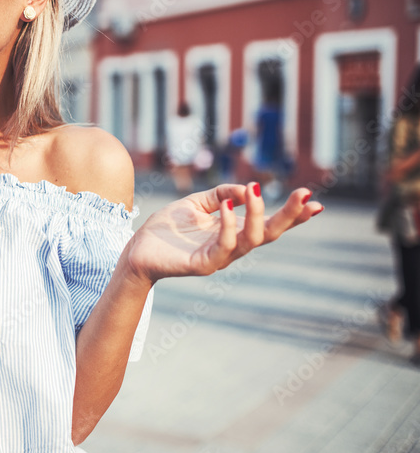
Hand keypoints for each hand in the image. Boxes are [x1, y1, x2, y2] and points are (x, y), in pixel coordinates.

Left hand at [123, 183, 322, 285]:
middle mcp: (232, 246)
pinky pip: (224, 246)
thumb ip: (222, 193)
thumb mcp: (197, 203)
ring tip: (253, 191)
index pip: (268, 224)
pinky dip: (229, 225)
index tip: (315, 201)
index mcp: (233, 231)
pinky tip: (227, 207)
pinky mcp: (204, 264)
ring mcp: (220, 257)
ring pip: (251, 239)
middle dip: (290, 216)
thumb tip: (247, 188)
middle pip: (269, 233)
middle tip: (305, 196)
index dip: (292, 215)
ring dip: (256, 214)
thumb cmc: (167, 228)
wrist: (137, 249)